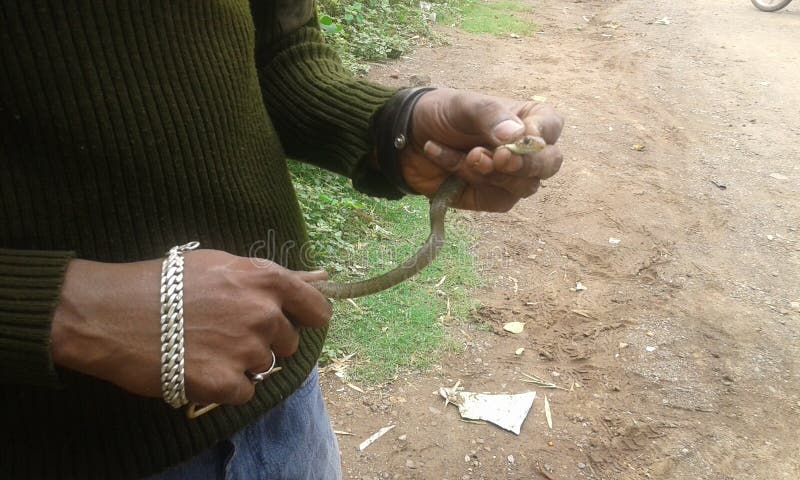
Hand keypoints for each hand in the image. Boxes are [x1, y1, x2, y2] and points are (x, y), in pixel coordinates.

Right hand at [51, 250, 330, 405]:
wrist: (110, 313)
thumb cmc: (163, 283)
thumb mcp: (219, 264)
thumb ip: (269, 276)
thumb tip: (320, 277)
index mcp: (265, 279)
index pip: (317, 308)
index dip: (307, 317)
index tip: (297, 322)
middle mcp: (263, 313)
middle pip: (288, 341)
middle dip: (265, 340)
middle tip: (226, 333)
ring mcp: (246, 349)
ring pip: (265, 367)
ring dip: (242, 363)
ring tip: (205, 348)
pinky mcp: (225, 382)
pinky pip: (245, 393)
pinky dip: (226, 387)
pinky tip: (199, 368)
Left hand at [400, 88, 563, 211]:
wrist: (407, 137)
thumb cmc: (443, 113)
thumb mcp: (464, 105)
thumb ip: (490, 116)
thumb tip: (517, 137)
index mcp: (529, 119)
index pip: (551, 126)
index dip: (540, 135)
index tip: (520, 137)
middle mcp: (527, 151)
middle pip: (548, 165)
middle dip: (525, 164)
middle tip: (498, 157)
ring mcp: (512, 178)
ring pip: (523, 186)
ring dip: (491, 172)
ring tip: (466, 155)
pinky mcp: (492, 198)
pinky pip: (493, 197)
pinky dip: (466, 178)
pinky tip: (442, 156)